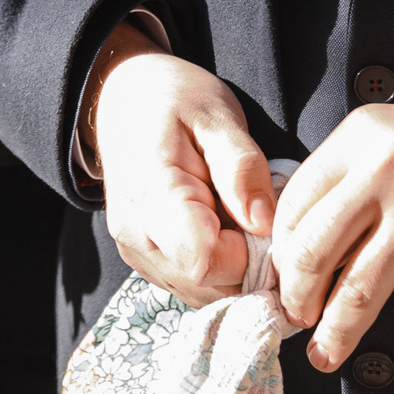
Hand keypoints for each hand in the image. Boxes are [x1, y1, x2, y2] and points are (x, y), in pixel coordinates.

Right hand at [90, 25, 276, 306]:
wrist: (122, 100)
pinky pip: (194, 286)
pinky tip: (226, 231)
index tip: (271, 223)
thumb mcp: (216, 116)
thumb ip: (241, 168)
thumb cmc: (174, 100)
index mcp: (152, 194)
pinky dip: (221, 271)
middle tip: (262, 217)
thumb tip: (264, 224)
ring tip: (241, 219)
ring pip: (204, 293)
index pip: (207, 261)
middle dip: (251, 264)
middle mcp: (137, 235)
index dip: (252, 254)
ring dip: (237, 269)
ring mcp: (137, 254)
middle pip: (209, 285)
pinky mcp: (144, 262)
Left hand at [273, 97, 393, 372]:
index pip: (295, 204)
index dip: (281, 250)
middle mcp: (386, 168)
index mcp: (360, 139)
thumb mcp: (391, 139)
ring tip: (328, 353)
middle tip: (298, 320)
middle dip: (297, 297)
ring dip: (339, 332)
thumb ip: (348, 179)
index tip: (282, 278)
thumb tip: (301, 245)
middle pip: (314, 250)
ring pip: (358, 289)